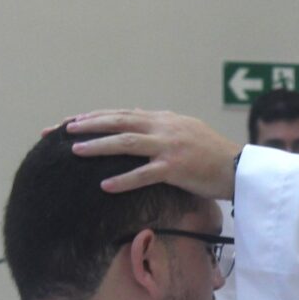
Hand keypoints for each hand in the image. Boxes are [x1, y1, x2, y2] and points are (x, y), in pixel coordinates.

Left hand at [53, 109, 241, 199]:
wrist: (240, 168)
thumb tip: (138, 126)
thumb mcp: (187, 132)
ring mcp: (169, 146)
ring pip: (126, 142)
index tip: (68, 123)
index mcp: (164, 119)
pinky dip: (123, 179)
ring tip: (74, 151)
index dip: (93, 117)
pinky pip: (144, 174)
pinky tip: (104, 185)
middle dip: (86, 125)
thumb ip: (161, 128)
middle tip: (58, 131)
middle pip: (118, 122)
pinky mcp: (176, 167)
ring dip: (98, 146)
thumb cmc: (214, 155)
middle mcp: (164, 127)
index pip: (121, 114)